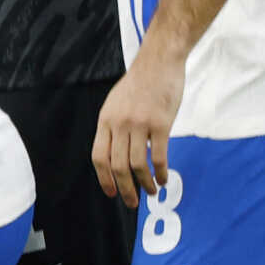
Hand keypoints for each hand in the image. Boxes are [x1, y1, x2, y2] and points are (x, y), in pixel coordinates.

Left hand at [92, 49, 183, 205]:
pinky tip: (164, 179)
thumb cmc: (139, 83)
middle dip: (124, 189)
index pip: (99, 157)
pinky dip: (161, 172)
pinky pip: (159, 156)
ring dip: (144, 184)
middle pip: (117, 165)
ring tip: (151, 192)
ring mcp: (139, 124)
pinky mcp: (160, 124)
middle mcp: (119, 124)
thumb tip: (116, 153)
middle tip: (132, 202)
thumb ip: (113, 126)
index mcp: (105, 120)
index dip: (104, 178)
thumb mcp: (115, 103)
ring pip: (137, 164)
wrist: (159, 62)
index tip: (110, 193)